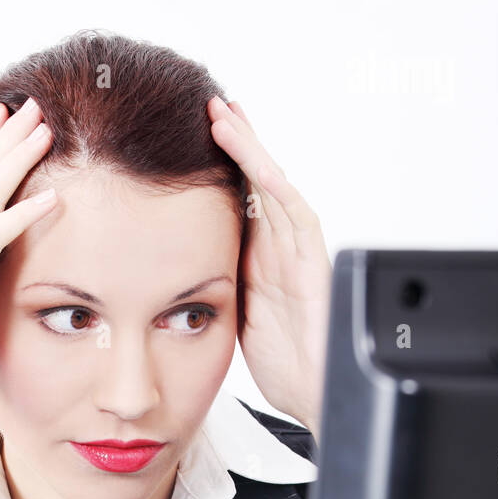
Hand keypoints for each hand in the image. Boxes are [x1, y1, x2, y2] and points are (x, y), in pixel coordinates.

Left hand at [208, 96, 331, 440]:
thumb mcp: (239, 319)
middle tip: (209, 105)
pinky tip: (255, 159)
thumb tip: (179, 278)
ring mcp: (297, 251)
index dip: (217, 171)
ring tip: (223, 113)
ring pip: (271, 185)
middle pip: (255, 182)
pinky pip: (292, 212)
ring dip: (248, 149)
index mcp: (259, 261)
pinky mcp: (312, 260)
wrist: (318, 393)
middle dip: (234, 143)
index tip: (189, 140)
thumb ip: (221, 289)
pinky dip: (273, 183)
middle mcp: (279, 249)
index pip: (237, 202)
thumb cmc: (287, 366)